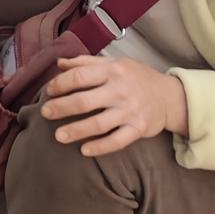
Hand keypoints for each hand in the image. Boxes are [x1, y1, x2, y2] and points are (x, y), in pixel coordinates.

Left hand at [42, 55, 188, 157]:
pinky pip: (117, 141)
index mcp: (112, 71)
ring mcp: (130, 111)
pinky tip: (84, 150)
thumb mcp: (114, 63)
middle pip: (85, 101)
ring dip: (76, 131)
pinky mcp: (138, 129)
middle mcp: (120, 90)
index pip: (79, 76)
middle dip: (61, 108)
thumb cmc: (136, 77)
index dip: (60, 84)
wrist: (170, 96)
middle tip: (45, 113)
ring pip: (99, 124)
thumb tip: (59, 63)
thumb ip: (86, 62)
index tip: (49, 91)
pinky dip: (100, 147)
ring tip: (58, 136)